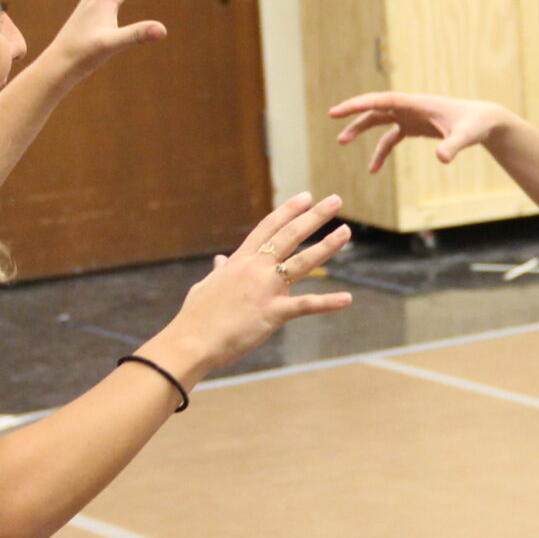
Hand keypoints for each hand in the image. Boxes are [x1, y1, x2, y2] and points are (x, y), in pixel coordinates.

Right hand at [159, 194, 353, 373]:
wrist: (190, 340)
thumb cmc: (196, 317)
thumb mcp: (206, 286)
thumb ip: (219, 272)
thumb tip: (220, 261)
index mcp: (239, 261)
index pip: (268, 227)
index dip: (288, 210)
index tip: (306, 197)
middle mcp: (255, 269)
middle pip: (289, 235)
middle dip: (314, 216)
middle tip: (335, 201)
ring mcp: (265, 289)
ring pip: (302, 262)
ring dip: (327, 246)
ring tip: (346, 232)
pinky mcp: (272, 313)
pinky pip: (305, 306)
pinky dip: (328, 303)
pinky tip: (347, 299)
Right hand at [328, 91, 517, 174]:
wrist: (483, 121)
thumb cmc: (475, 124)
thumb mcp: (465, 136)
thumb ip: (452, 146)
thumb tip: (441, 159)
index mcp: (417, 103)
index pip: (384, 100)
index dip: (362, 103)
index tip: (342, 109)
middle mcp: (410, 107)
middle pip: (375, 107)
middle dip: (354, 112)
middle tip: (332, 116)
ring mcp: (410, 116)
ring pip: (379, 120)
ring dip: (360, 129)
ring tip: (341, 141)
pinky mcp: (413, 127)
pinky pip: (390, 138)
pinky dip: (380, 152)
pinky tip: (372, 169)